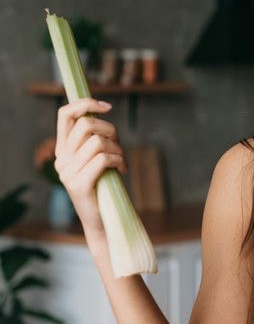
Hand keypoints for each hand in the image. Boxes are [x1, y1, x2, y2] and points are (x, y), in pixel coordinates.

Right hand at [54, 98, 127, 237]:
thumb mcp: (96, 156)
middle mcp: (61, 159)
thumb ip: (95, 137)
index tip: (107, 106)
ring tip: (120, 161)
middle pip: (86, 124)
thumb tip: (103, 110)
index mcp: (63, 149)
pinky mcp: (79, 185)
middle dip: (111, 130)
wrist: (103, 219)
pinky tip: (122, 170)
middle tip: (118, 146)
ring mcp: (68, 173)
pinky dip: (118, 161)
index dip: (85, 103)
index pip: (65, 114)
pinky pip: (103, 159)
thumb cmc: (105, 183)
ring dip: (118, 149)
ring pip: (98, 142)